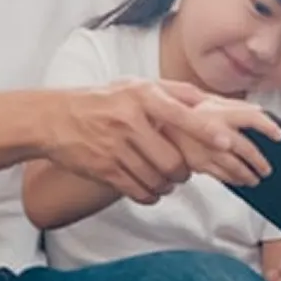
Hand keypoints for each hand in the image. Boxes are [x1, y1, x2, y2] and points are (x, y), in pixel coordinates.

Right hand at [42, 80, 280, 203]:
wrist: (54, 119)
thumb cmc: (102, 101)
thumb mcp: (134, 86)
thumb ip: (172, 93)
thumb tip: (208, 103)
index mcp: (141, 96)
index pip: (180, 114)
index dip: (205, 130)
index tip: (226, 142)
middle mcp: (129, 120)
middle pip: (172, 160)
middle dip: (183, 172)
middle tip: (181, 170)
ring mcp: (116, 147)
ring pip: (158, 180)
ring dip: (167, 185)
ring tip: (164, 178)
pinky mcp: (105, 169)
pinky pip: (139, 192)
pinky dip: (150, 194)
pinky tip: (148, 187)